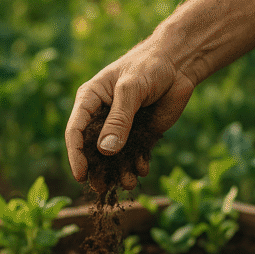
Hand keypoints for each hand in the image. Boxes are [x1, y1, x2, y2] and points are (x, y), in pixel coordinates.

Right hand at [65, 0, 254, 193]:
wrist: (178, 64)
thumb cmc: (148, 67)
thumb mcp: (130, 90)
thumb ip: (119, 119)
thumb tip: (105, 150)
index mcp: (90, 101)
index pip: (76, 131)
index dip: (76, 154)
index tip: (81, 174)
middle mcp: (102, 117)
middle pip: (93, 151)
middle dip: (97, 171)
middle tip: (102, 189)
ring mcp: (122, 128)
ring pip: (114, 158)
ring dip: (119, 172)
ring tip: (130, 183)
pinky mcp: (141, 135)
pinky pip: (135, 156)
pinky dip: (138, 165)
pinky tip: (143, 170)